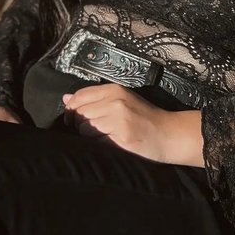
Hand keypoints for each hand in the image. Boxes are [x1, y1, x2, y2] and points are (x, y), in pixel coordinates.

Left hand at [62, 83, 203, 165]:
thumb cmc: (145, 118)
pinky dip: (100, 145)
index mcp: (113, 89)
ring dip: (90, 137)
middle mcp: (115, 100)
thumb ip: (94, 99)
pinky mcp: (121, 135)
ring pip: (85, 129)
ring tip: (107, 137)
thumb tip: (65, 98)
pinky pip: (96, 141)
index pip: (80, 96)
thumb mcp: (122, 101)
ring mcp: (118, 118)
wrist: (169, 134)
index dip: (72, 110)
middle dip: (81, 125)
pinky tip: (113, 144)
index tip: (73, 120)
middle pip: (80, 113)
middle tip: (97, 131)